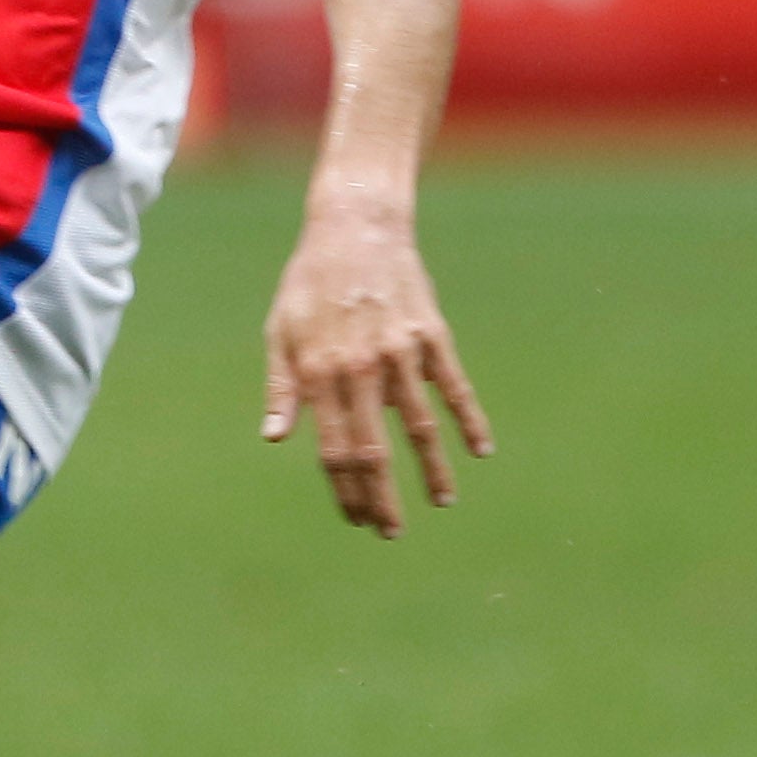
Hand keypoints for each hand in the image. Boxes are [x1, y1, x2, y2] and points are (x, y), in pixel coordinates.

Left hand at [260, 203, 493, 535]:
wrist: (356, 225)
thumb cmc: (310, 281)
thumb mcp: (281, 330)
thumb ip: (282, 387)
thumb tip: (274, 439)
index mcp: (319, 372)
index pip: (334, 449)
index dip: (346, 491)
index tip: (357, 519)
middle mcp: (360, 368)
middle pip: (374, 449)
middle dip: (383, 497)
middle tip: (391, 532)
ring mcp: (399, 352)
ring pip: (419, 426)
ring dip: (432, 470)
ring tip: (443, 502)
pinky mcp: (431, 334)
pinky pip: (454, 385)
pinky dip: (470, 419)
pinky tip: (481, 450)